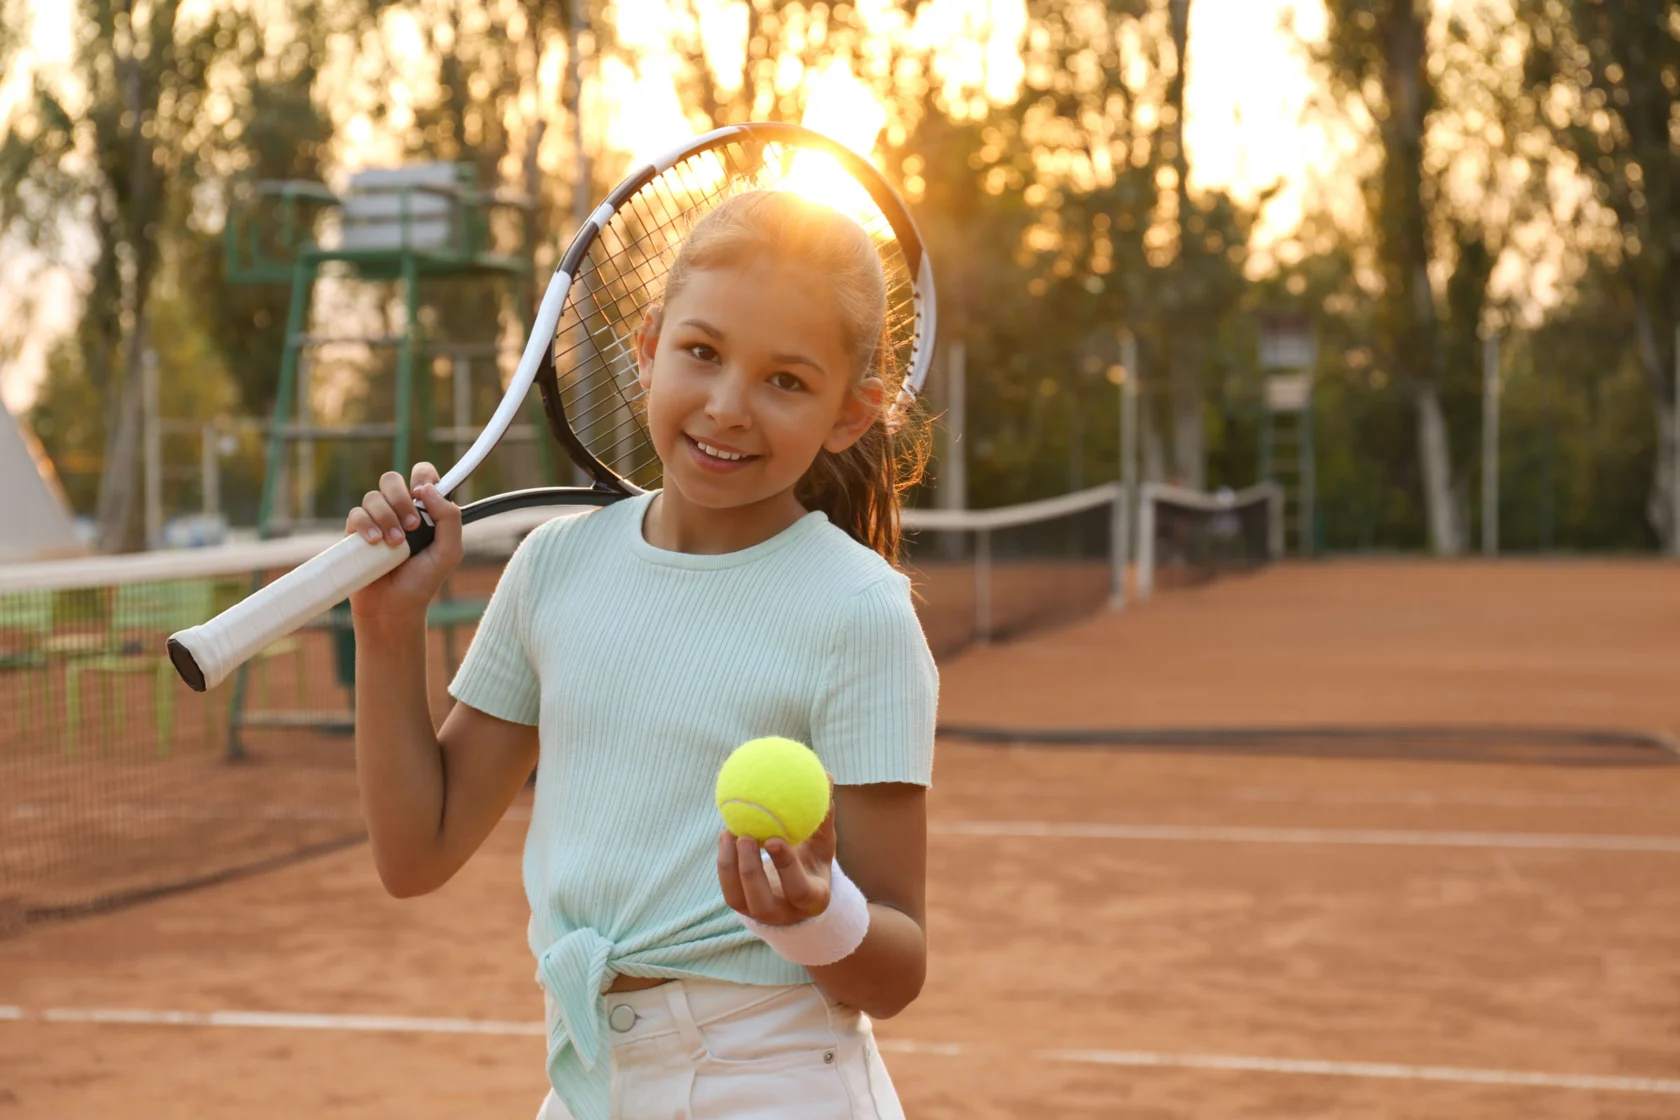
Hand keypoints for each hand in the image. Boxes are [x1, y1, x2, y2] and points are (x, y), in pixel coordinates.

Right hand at [346, 463, 462, 626]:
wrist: (394, 607)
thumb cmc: (423, 580)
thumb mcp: (449, 551)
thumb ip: (449, 518)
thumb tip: (427, 489)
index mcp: (424, 511)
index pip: (422, 476)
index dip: (422, 476)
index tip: (422, 494)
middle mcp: (399, 510)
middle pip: (392, 479)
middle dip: (400, 498)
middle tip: (411, 526)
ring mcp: (376, 520)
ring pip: (373, 497)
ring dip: (386, 517)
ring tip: (395, 545)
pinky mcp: (355, 533)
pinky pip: (356, 514)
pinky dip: (366, 525)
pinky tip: (375, 543)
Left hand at [718, 779, 837, 926]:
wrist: (798, 893)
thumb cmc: (814, 860)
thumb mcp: (823, 843)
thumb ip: (824, 816)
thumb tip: (827, 775)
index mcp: (812, 899)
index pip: (799, 890)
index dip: (785, 867)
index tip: (774, 839)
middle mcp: (785, 913)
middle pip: (762, 901)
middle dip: (750, 870)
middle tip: (745, 836)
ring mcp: (760, 914)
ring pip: (738, 899)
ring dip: (730, 866)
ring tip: (728, 832)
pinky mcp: (742, 908)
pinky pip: (728, 888)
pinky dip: (724, 863)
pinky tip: (725, 836)